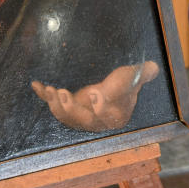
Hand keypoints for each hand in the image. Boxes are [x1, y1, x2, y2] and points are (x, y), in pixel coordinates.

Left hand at [31, 61, 158, 131]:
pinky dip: (44, 95)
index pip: (107, 115)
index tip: (95, 93)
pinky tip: (35, 84)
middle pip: (83, 120)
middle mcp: (96, 121)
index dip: (100, 107)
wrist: (112, 91)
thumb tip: (152, 67)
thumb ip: (142, 73)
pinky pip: (54, 104)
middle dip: (71, 109)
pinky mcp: (69, 107)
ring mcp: (80, 115)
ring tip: (51, 89)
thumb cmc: (124, 85)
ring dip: (56, 104)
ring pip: (66, 116)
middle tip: (63, 94)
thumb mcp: (133, 78)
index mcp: (115, 116)